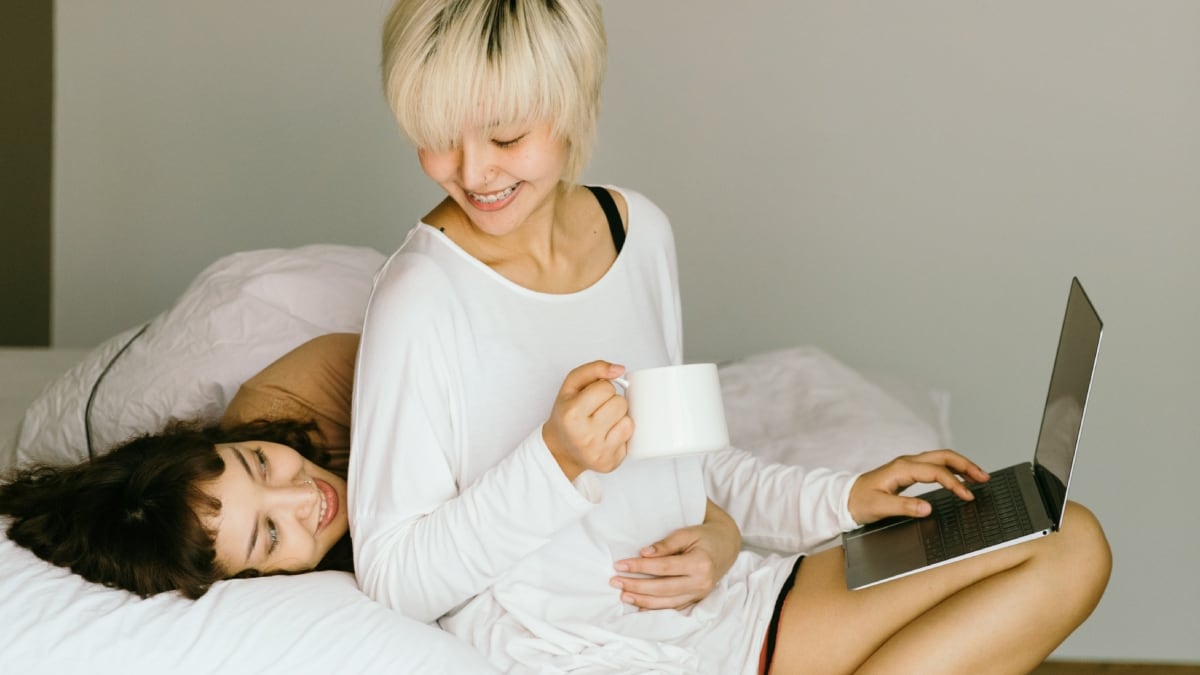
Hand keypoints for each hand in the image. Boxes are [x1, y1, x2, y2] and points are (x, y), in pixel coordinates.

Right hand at [542, 361, 632, 480]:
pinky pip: (630, 438)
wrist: (560, 450)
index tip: (592, 397)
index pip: (607, 387)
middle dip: (612, 402)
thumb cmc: (567, 416)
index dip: (602, 388)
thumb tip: (620, 369)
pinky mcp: (611, 463)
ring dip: (619, 418)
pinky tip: (607, 436)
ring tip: (604, 422)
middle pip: (620, 403)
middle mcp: (585, 435)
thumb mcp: (571, 387)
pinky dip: (621, 434)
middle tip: (598, 410)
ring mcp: (599, 452)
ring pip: (629, 421)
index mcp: (572, 414)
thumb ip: (594, 369)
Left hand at [610, 499, 740, 609]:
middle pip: (663, 588)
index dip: (639, 567)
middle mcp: (701, 582)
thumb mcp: (687, 533)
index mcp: (700, 563)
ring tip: (623, 596)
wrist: (727, 545)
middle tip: (615, 582)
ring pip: (667, 602)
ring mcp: (700, 593)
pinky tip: (640, 607)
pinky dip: (656, 608)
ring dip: (643, 600)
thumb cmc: (705, 536)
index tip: (620, 564)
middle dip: (636, 586)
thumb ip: (666, 545)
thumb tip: (644, 554)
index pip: (663, 567)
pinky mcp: (697, 599)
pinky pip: (674, 607)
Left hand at [848, 449, 989, 524]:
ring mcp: (908, 466)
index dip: (954, 483)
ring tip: (979, 477)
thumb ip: (904, 507)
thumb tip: (927, 508)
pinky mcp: (908, 472)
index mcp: (902, 468)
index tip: (968, 496)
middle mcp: (907, 463)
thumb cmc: (859, 502)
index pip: (936, 472)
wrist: (844, 499)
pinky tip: (960, 479)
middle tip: (985, 477)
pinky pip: (935, 466)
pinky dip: (951, 470)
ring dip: (961, 465)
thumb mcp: (880, 507)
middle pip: (943, 457)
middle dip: (966, 465)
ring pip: (940, 458)